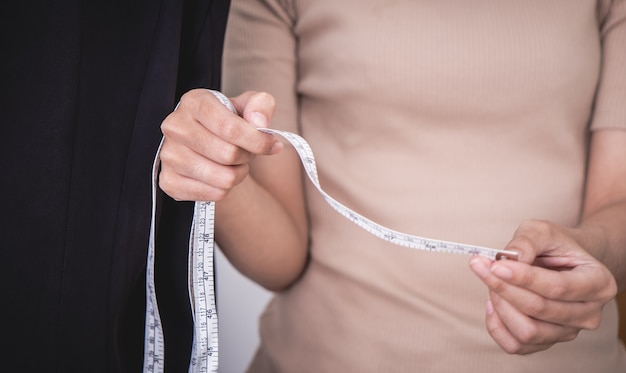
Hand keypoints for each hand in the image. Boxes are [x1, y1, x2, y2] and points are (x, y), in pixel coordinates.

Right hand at [158, 89, 281, 200]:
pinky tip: (220, 175)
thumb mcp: (249, 106)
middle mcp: (175, 127)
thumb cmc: (229, 122)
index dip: (258, 141)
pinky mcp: (168, 181)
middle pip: (229, 155)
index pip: (231, 128)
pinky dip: (226, 189)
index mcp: (194, 102)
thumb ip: (261, 105)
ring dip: (239, 174)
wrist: (207, 142)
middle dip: (247, 157)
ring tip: (235, 164)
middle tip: (246, 152)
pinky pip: (214, 194)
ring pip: (224, 178)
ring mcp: (168, 155)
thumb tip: (259, 122)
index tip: (272, 145)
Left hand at [469, 219, 616, 353]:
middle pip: (540, 309)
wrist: (562, 263)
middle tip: (482, 266)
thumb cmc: (555, 246)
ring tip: (491, 282)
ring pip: (527, 332)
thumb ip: (527, 241)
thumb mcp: (543, 231)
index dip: (524, 277)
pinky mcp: (546, 342)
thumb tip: (510, 258)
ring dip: (501, 305)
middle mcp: (588, 313)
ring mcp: (568, 332)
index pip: (558, 287)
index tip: (496, 265)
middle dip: (504, 287)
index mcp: (598, 283)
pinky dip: (496, 325)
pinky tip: (493, 302)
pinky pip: (515, 345)